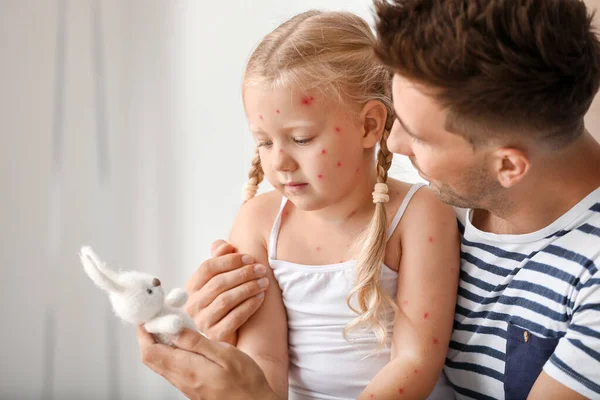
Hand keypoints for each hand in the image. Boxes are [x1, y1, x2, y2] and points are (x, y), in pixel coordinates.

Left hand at [138, 327, 277, 399]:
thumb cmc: (246, 381)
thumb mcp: (225, 354)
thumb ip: (197, 342)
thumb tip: (174, 329)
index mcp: (187, 369)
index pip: (151, 350)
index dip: (145, 331)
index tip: (149, 315)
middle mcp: (181, 379)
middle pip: (151, 358)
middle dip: (148, 336)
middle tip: (156, 318)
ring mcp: (185, 385)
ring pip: (159, 363)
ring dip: (158, 344)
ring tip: (170, 326)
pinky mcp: (191, 388)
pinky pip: (171, 369)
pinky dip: (169, 353)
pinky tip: (183, 343)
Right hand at [184, 240, 268, 344]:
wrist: (224, 338)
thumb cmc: (220, 304)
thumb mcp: (216, 282)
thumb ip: (218, 261)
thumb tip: (225, 245)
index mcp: (190, 288)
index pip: (207, 267)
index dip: (229, 260)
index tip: (249, 257)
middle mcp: (192, 305)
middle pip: (218, 283)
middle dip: (243, 273)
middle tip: (262, 269)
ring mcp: (202, 322)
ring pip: (226, 300)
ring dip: (248, 288)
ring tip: (264, 282)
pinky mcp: (215, 337)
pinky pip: (235, 318)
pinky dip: (249, 305)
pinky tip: (261, 297)